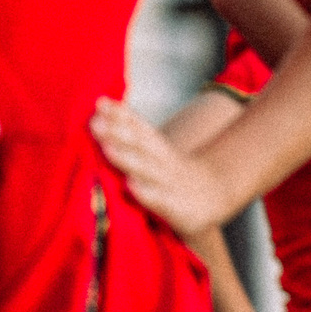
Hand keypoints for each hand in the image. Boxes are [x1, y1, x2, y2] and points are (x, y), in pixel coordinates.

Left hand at [90, 98, 236, 234]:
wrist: (215, 197)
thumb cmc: (172, 177)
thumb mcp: (158, 154)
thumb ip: (132, 137)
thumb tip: (100, 108)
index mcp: (158, 149)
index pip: (140, 129)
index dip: (122, 115)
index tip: (101, 103)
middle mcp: (164, 163)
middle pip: (141, 145)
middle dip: (118, 132)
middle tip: (95, 122)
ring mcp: (170, 184)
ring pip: (147, 169)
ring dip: (126, 158)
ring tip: (106, 148)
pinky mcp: (177, 208)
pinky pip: (160, 200)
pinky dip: (145, 193)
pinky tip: (131, 185)